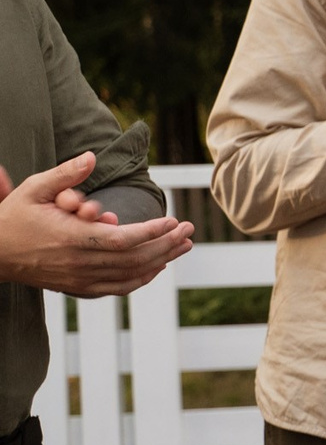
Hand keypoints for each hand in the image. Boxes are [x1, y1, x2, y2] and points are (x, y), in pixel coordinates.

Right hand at [0, 153, 194, 296]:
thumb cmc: (14, 217)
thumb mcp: (35, 189)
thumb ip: (65, 174)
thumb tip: (91, 157)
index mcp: (71, 238)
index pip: (122, 240)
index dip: (152, 233)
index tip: (174, 221)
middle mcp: (78, 263)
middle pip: (134, 259)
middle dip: (167, 245)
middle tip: (190, 231)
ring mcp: (79, 279)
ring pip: (130, 276)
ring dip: (161, 261)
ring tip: (183, 246)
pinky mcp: (77, 287)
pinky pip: (117, 288)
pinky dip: (141, 279)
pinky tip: (157, 266)